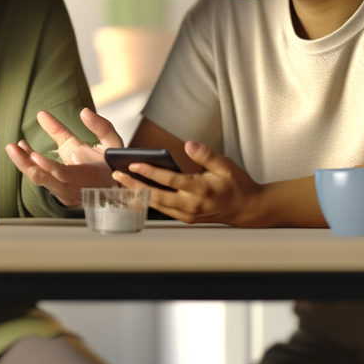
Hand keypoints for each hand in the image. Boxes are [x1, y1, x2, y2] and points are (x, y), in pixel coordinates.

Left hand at [5, 109, 124, 206]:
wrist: (116, 187)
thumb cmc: (115, 165)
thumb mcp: (113, 143)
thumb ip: (101, 127)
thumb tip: (84, 112)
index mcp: (87, 176)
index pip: (64, 174)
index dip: (49, 167)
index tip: (35, 156)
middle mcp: (72, 186)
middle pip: (45, 178)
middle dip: (26, 164)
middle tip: (14, 149)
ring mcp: (64, 190)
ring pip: (39, 178)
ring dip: (23, 162)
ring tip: (13, 146)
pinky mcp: (58, 189)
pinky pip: (41, 176)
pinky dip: (29, 162)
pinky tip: (21, 148)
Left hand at [124, 139, 267, 225]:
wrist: (246, 209)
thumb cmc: (236, 184)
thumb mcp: (226, 165)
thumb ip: (206, 155)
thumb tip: (188, 144)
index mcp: (201, 189)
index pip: (170, 180)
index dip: (150, 172)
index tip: (133, 164)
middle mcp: (192, 204)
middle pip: (157, 196)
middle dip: (135, 185)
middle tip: (117, 175)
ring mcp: (188, 214)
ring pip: (156, 205)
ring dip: (138, 193)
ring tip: (121, 182)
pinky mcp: (185, 218)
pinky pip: (162, 210)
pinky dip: (148, 200)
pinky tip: (136, 190)